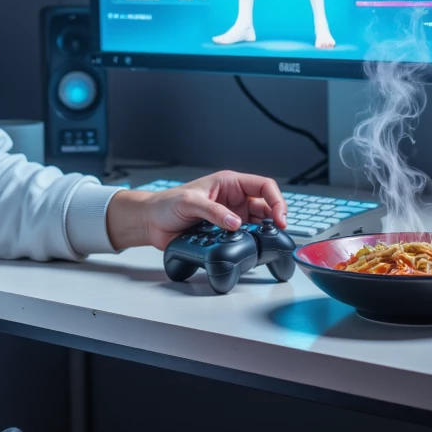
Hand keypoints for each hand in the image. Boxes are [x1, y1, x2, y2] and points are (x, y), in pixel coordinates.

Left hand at [106, 170, 286, 251]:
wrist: (151, 223)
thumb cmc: (166, 204)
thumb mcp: (189, 202)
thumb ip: (213, 212)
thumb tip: (235, 223)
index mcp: (230, 183)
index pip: (263, 186)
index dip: (276, 200)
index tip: (279, 217)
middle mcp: (234, 200)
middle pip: (266, 207)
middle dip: (274, 219)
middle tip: (277, 232)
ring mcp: (231, 217)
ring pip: (258, 225)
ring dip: (262, 233)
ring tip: (262, 241)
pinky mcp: (224, 233)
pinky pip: (244, 239)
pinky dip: (248, 244)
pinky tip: (247, 248)